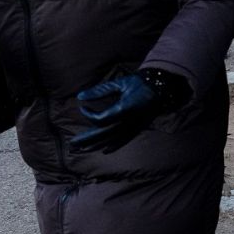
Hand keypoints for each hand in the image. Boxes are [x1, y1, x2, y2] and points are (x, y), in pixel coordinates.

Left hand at [71, 69, 188, 153]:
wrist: (161, 87)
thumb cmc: (139, 83)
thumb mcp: (119, 83)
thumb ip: (100, 91)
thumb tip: (80, 96)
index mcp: (124, 109)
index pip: (101, 119)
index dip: (89, 115)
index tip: (83, 107)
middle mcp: (129, 121)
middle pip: (104, 134)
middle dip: (87, 139)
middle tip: (73, 143)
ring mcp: (134, 126)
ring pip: (112, 139)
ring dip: (96, 145)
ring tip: (83, 149)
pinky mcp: (138, 128)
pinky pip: (124, 140)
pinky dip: (114, 146)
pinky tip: (104, 150)